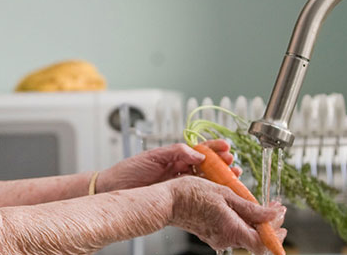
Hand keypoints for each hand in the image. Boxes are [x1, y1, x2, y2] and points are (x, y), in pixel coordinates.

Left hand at [98, 140, 238, 191]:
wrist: (113, 189)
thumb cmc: (128, 171)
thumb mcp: (153, 156)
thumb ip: (176, 152)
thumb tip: (198, 153)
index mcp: (174, 156)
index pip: (199, 150)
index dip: (214, 149)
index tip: (226, 148)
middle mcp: (178, 170)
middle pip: (206, 166)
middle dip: (222, 164)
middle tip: (233, 164)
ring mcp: (178, 184)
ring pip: (204, 180)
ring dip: (219, 178)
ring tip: (232, 177)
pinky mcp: (176, 198)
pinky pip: (196, 194)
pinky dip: (208, 193)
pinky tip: (218, 192)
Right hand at [166, 175, 286, 252]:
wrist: (167, 201)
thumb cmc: (192, 194)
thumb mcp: (226, 195)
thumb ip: (251, 208)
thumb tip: (272, 215)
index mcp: (232, 230)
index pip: (263, 243)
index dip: (276, 232)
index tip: (281, 215)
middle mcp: (226, 239)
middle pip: (256, 239)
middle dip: (269, 224)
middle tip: (274, 208)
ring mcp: (218, 238)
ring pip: (245, 234)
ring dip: (256, 221)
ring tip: (258, 204)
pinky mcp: (212, 234)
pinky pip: (233, 230)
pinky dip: (242, 220)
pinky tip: (241, 207)